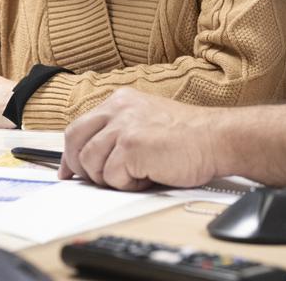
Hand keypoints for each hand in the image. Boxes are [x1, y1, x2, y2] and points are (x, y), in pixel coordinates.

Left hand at [59, 88, 219, 190]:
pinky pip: (112, 177)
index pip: (79, 127)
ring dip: (112, 178)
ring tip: (138, 173)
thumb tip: (90, 160)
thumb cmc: (188, 137)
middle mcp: (118, 109)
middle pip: (76, 142)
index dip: (71, 153)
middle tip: (98, 180)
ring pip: (92, 163)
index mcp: (120, 101)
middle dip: (82, 167)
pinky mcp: (132, 146)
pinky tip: (149, 175)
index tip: (68, 171)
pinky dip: (129, 184)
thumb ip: (118, 133)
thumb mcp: (146, 122)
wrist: (217, 138)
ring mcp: (123, 126)